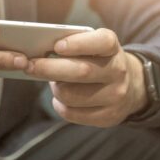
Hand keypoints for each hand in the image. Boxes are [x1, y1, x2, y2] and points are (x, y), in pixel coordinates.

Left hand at [25, 28, 148, 126]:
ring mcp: (116, 96)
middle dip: (50, 69)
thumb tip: (38, 52)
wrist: (130, 86)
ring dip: (55, 89)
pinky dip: (59, 105)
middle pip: (81, 71)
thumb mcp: (92, 48)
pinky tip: (61, 99)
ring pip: (72, 95)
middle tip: (30, 66)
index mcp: (112, 48)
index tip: (57, 46)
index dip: (78, 44)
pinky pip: (72, 113)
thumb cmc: (97, 62)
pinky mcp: (108, 117)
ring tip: (54, 83)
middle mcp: (118, 71)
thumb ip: (71, 46)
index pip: (101, 42)